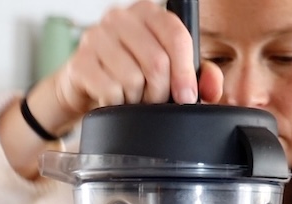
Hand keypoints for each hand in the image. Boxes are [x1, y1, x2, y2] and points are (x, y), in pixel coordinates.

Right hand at [2, 1, 222, 177]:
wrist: (84, 85)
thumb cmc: (128, 72)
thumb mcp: (167, 70)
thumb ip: (196, 74)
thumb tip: (211, 87)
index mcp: (147, 12)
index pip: (176, 35)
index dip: (185, 70)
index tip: (186, 96)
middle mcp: (119, 18)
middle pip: (156, 61)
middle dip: (161, 91)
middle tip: (156, 101)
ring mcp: (96, 37)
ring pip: (133, 78)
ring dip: (137, 99)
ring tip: (132, 98)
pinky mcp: (80, 62)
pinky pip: (110, 90)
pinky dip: (116, 103)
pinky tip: (113, 99)